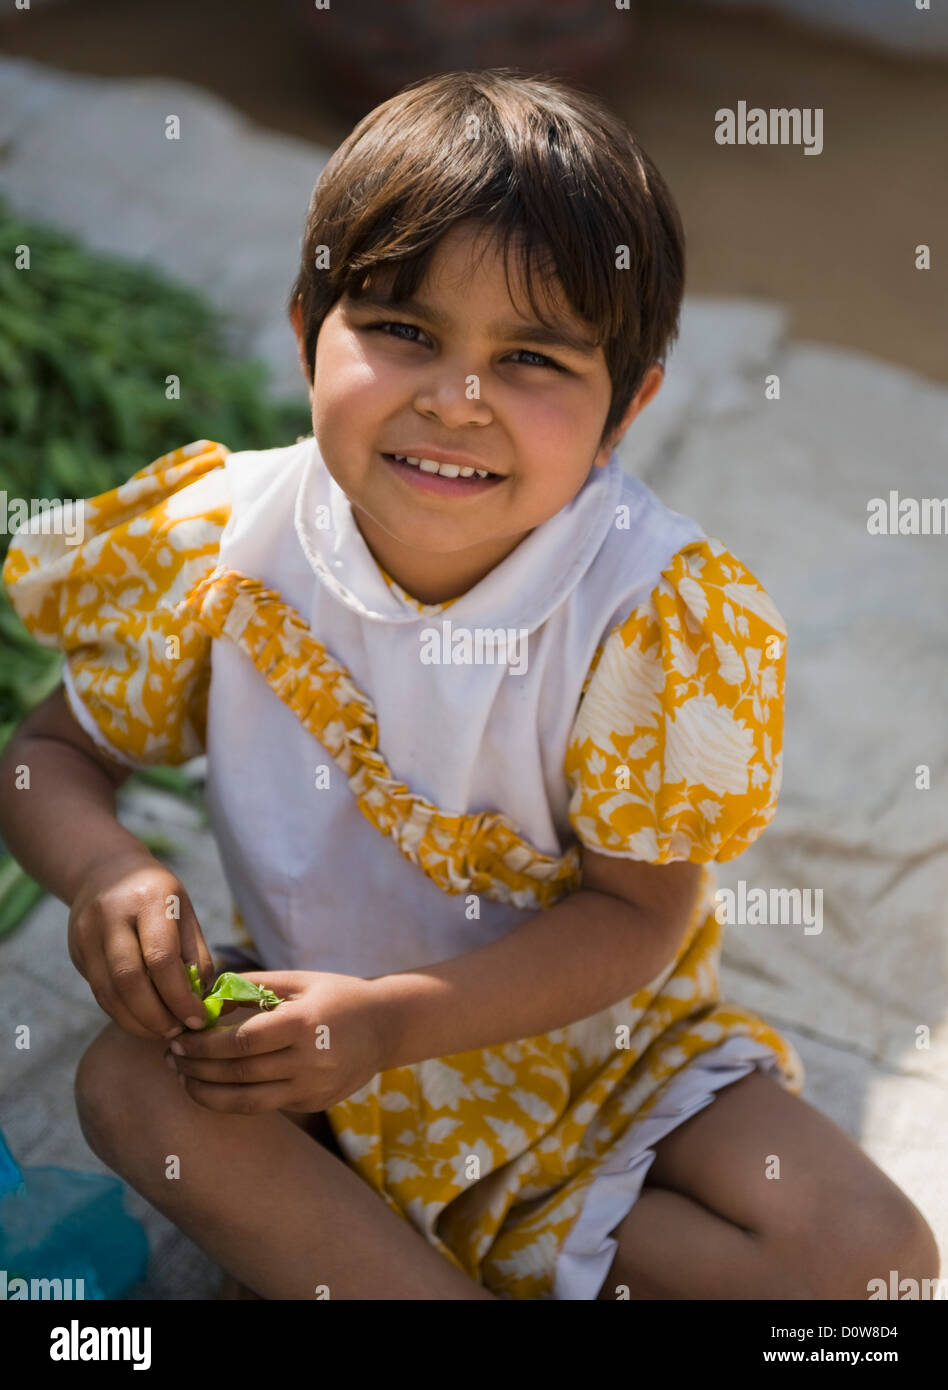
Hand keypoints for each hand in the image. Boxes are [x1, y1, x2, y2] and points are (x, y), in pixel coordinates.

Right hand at [68, 849, 216, 1039]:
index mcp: (150, 899)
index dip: (180, 997)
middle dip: (156, 1016)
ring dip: (137, 1022)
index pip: (161, 958)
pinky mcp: (75, 950)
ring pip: (108, 992)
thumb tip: (204, 1003)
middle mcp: (113, 914)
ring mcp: (87, 933)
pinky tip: (142, 1021)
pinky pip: (99, 992)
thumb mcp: (185, 913)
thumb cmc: (158, 896)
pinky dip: (122, 1013)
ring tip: (162, 1032)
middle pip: (129, 980)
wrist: (106, 870)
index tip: (197, 1019)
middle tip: (178, 1032)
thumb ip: (196, 956)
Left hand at [165, 970, 391, 1113]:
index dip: (205, 1045)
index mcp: (305, 1023)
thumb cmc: (337, 995)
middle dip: (199, 1069)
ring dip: (209, 1094)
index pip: (243, 1041)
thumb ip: (253, 985)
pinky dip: (235, 1099)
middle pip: (241, 1074)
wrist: (386, 1026)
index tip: (179, 1040)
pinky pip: (267, 1105)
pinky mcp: (314, 1103)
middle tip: (171, 1060)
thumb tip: (205, 995)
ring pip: (249, 1101)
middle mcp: (311, 1060)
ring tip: (184, 1080)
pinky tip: (215, 1087)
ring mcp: (314, 1087)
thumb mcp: (299, 980)